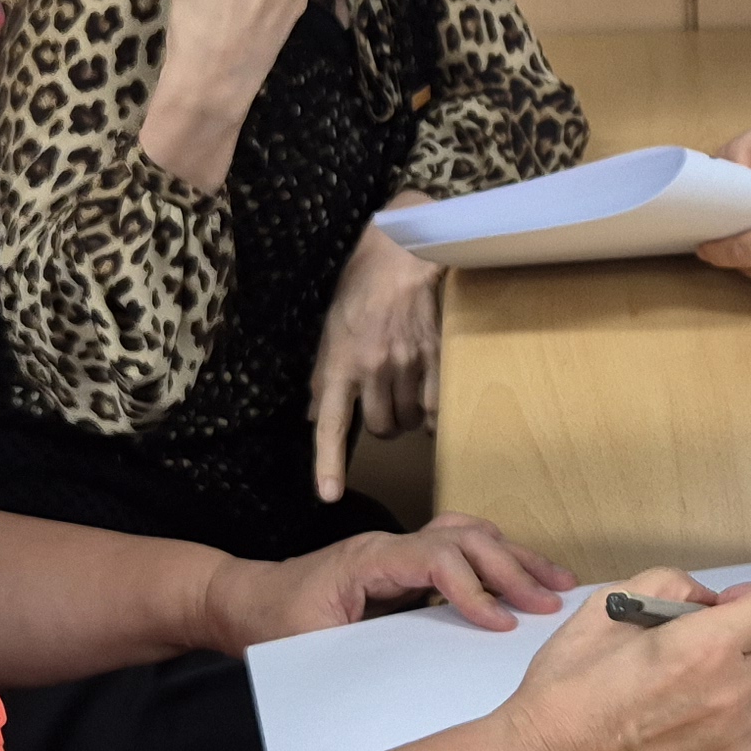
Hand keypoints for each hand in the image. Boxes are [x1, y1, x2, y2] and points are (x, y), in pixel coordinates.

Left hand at [230, 513, 577, 641]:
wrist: (242, 601)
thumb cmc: (270, 623)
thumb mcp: (307, 643)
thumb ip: (359, 650)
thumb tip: (414, 676)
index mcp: (368, 559)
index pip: (436, 558)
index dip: (474, 588)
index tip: (502, 624)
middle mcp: (389, 544)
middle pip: (465, 537)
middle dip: (512, 569)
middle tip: (550, 603)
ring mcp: (399, 549)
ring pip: (469, 535)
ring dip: (515, 557)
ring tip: (556, 585)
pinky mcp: (405, 563)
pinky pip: (460, 548)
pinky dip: (497, 560)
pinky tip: (522, 582)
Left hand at [311, 215, 443, 501]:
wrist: (400, 256)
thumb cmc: (360, 293)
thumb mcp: (330, 334)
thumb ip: (324, 380)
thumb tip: (315, 418)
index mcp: (339, 363)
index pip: (331, 424)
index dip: (329, 463)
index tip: (328, 495)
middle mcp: (372, 368)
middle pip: (379, 428)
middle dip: (379, 424)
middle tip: (380, 403)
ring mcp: (406, 363)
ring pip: (407, 420)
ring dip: (405, 416)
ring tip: (402, 391)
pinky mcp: (435, 357)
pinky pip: (433, 408)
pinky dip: (429, 413)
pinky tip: (425, 400)